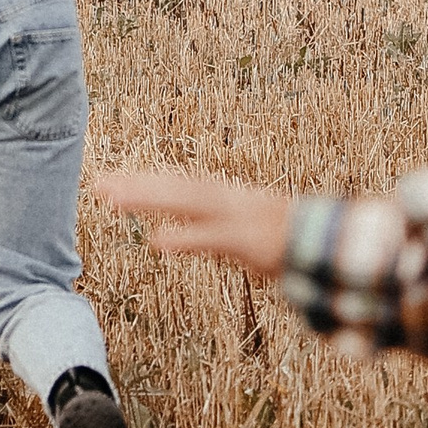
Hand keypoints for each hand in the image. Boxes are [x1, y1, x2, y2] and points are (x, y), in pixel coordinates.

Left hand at [93, 168, 294, 277]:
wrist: (332, 245)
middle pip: (175, 188)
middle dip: (136, 186)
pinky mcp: (250, 241)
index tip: (109, 182)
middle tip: (96, 184)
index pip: (176, 185)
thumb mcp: (240, 235)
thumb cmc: (288, 242)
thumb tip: (164, 238)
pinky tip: (156, 242)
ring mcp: (239, 217)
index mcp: (226, 197)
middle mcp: (228, 200)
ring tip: (113, 200)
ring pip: (187, 202)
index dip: (142, 182)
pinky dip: (186, 238)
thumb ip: (203, 233)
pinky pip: (214, 238)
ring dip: (149, 200)